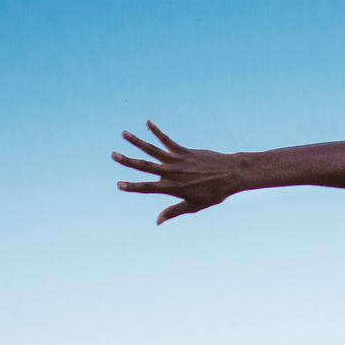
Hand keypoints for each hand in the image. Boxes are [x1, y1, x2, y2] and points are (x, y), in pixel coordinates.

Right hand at [113, 121, 241, 224]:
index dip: (131, 186)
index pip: (147, 187)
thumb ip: (173, 212)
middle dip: (128, 161)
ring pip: (153, 149)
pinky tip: (148, 123)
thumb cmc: (214, 193)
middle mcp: (171, 172)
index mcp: (172, 188)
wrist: (231, 175)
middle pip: (145, 166)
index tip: (118, 184)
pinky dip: (157, 131)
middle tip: (113, 154)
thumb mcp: (193, 206)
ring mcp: (177, 160)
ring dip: (137, 141)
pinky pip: (167, 140)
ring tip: (124, 133)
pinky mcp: (184, 151)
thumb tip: (157, 222)